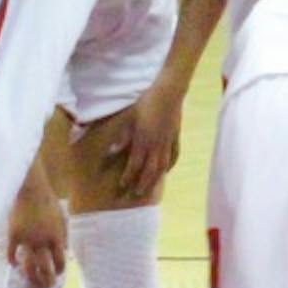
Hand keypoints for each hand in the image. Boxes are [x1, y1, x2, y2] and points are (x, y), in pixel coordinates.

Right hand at [6, 184, 66, 287]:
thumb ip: (63, 237)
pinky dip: (12, 261)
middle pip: (45, 268)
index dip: (59, 270)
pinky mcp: (13, 236)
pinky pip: (11, 253)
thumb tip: (64, 252)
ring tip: (30, 282)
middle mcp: (42, 242)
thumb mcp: (62, 220)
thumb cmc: (48, 204)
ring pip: (28, 266)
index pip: (60, 261)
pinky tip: (13, 265)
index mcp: (56, 238)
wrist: (31, 191)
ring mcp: (26, 240)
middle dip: (46, 281)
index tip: (57, 275)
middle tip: (45, 287)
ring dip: (30, 277)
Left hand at [105, 77, 186, 199]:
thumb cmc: (146, 102)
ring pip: (162, 166)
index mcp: (143, 140)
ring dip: (155, 179)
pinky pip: (173, 156)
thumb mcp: (130, 117)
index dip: (128, 176)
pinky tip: (166, 172)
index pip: (135, 164)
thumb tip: (113, 151)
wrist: (168, 92)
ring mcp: (167, 142)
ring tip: (150, 189)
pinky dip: (169, 166)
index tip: (122, 186)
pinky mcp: (175, 137)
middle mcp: (156, 145)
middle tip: (135, 195)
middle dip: (142, 184)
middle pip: (149, 170)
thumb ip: (123, 136)